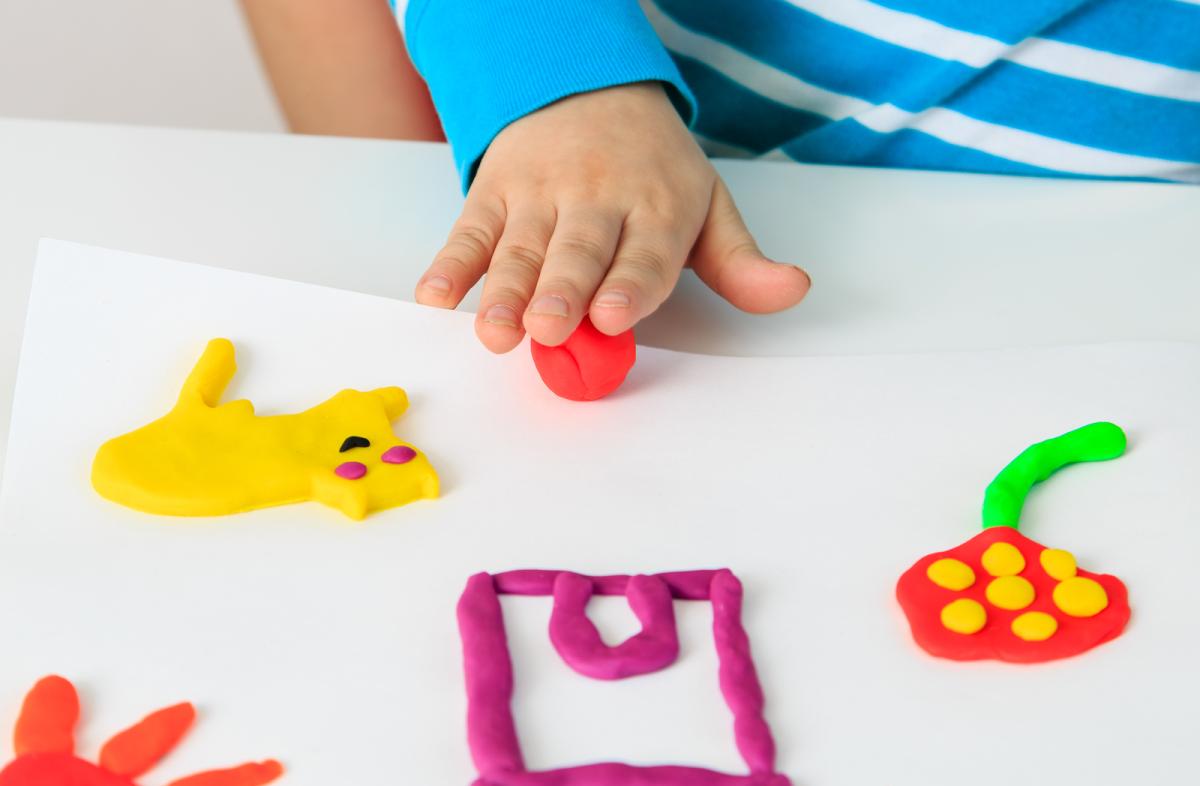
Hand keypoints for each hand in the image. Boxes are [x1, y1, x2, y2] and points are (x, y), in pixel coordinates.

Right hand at [415, 82, 810, 351]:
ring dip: (503, 290)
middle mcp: (597, 199)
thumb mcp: (707, 206)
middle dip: (563, 290)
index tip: (611, 316)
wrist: (587, 89)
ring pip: (520, 248)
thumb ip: (740, 261)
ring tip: (494, 331)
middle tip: (551, 327)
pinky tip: (435, 295)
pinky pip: (469, 230)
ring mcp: (540, 193)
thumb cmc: (653, 169)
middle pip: (578, 251)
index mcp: (657, 208)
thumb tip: (792, 291)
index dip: (629, 286)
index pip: (646, 255)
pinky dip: (450, 262)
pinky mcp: (494, 192)